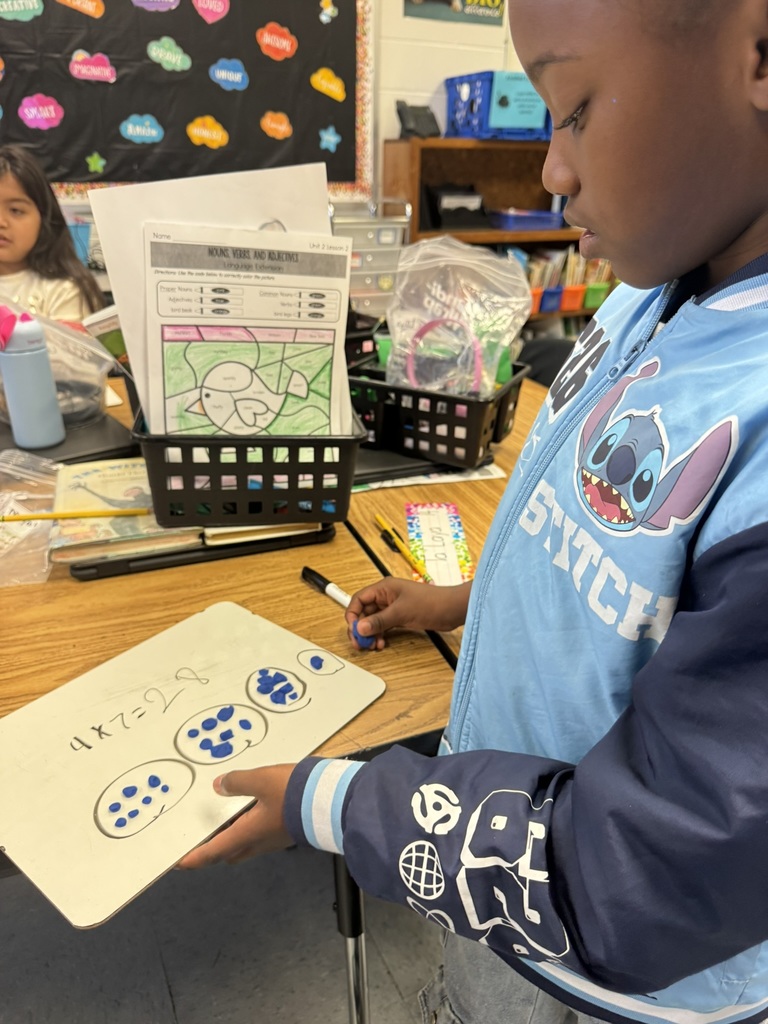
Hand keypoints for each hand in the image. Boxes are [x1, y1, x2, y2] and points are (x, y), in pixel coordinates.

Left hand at [177, 764, 295, 868]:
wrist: (330, 801)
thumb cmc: (294, 794)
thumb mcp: (260, 780)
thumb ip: (237, 782)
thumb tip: (219, 786)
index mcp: (247, 834)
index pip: (213, 852)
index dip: (194, 858)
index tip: (179, 863)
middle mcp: (259, 842)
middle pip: (230, 853)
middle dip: (215, 849)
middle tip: (203, 838)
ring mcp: (275, 839)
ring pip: (246, 845)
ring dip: (233, 837)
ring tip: (225, 819)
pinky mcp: (287, 831)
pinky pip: (261, 835)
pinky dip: (250, 827)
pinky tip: (253, 809)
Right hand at [346, 577, 471, 648]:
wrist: (452, 609)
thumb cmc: (431, 603)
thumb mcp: (401, 612)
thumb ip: (379, 621)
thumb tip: (360, 628)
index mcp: (384, 588)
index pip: (359, 600)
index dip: (353, 614)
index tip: (353, 630)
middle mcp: (386, 596)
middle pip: (364, 612)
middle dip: (360, 628)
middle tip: (359, 643)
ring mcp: (394, 607)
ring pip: (374, 621)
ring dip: (370, 633)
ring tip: (371, 646)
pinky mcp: (401, 617)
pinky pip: (384, 626)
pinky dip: (380, 635)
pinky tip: (381, 644)